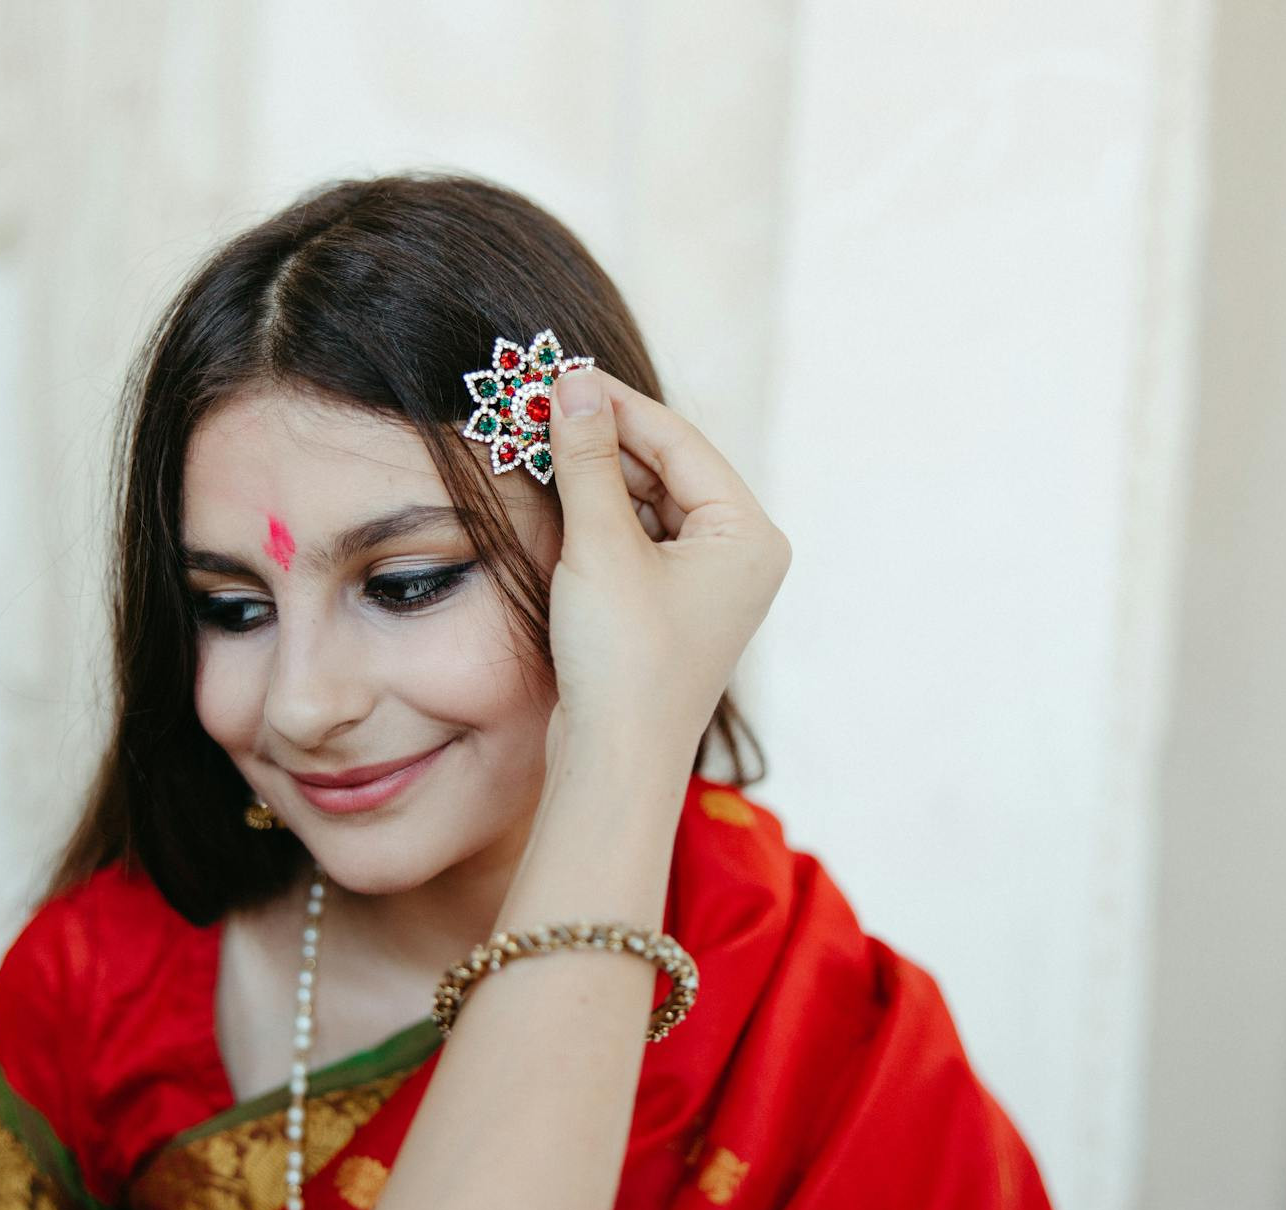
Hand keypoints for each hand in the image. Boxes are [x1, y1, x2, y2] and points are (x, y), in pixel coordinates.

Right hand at [541, 367, 790, 759]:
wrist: (613, 763)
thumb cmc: (623, 661)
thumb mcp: (601, 545)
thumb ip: (587, 457)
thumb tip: (574, 382)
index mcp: (749, 534)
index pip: (679, 442)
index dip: (616, 403)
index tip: (561, 370)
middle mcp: (739, 554)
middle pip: (665, 467)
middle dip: (602, 437)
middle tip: (538, 400)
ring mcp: (707, 582)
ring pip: (646, 501)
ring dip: (594, 473)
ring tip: (536, 438)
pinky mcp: (669, 606)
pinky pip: (635, 537)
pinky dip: (596, 514)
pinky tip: (554, 491)